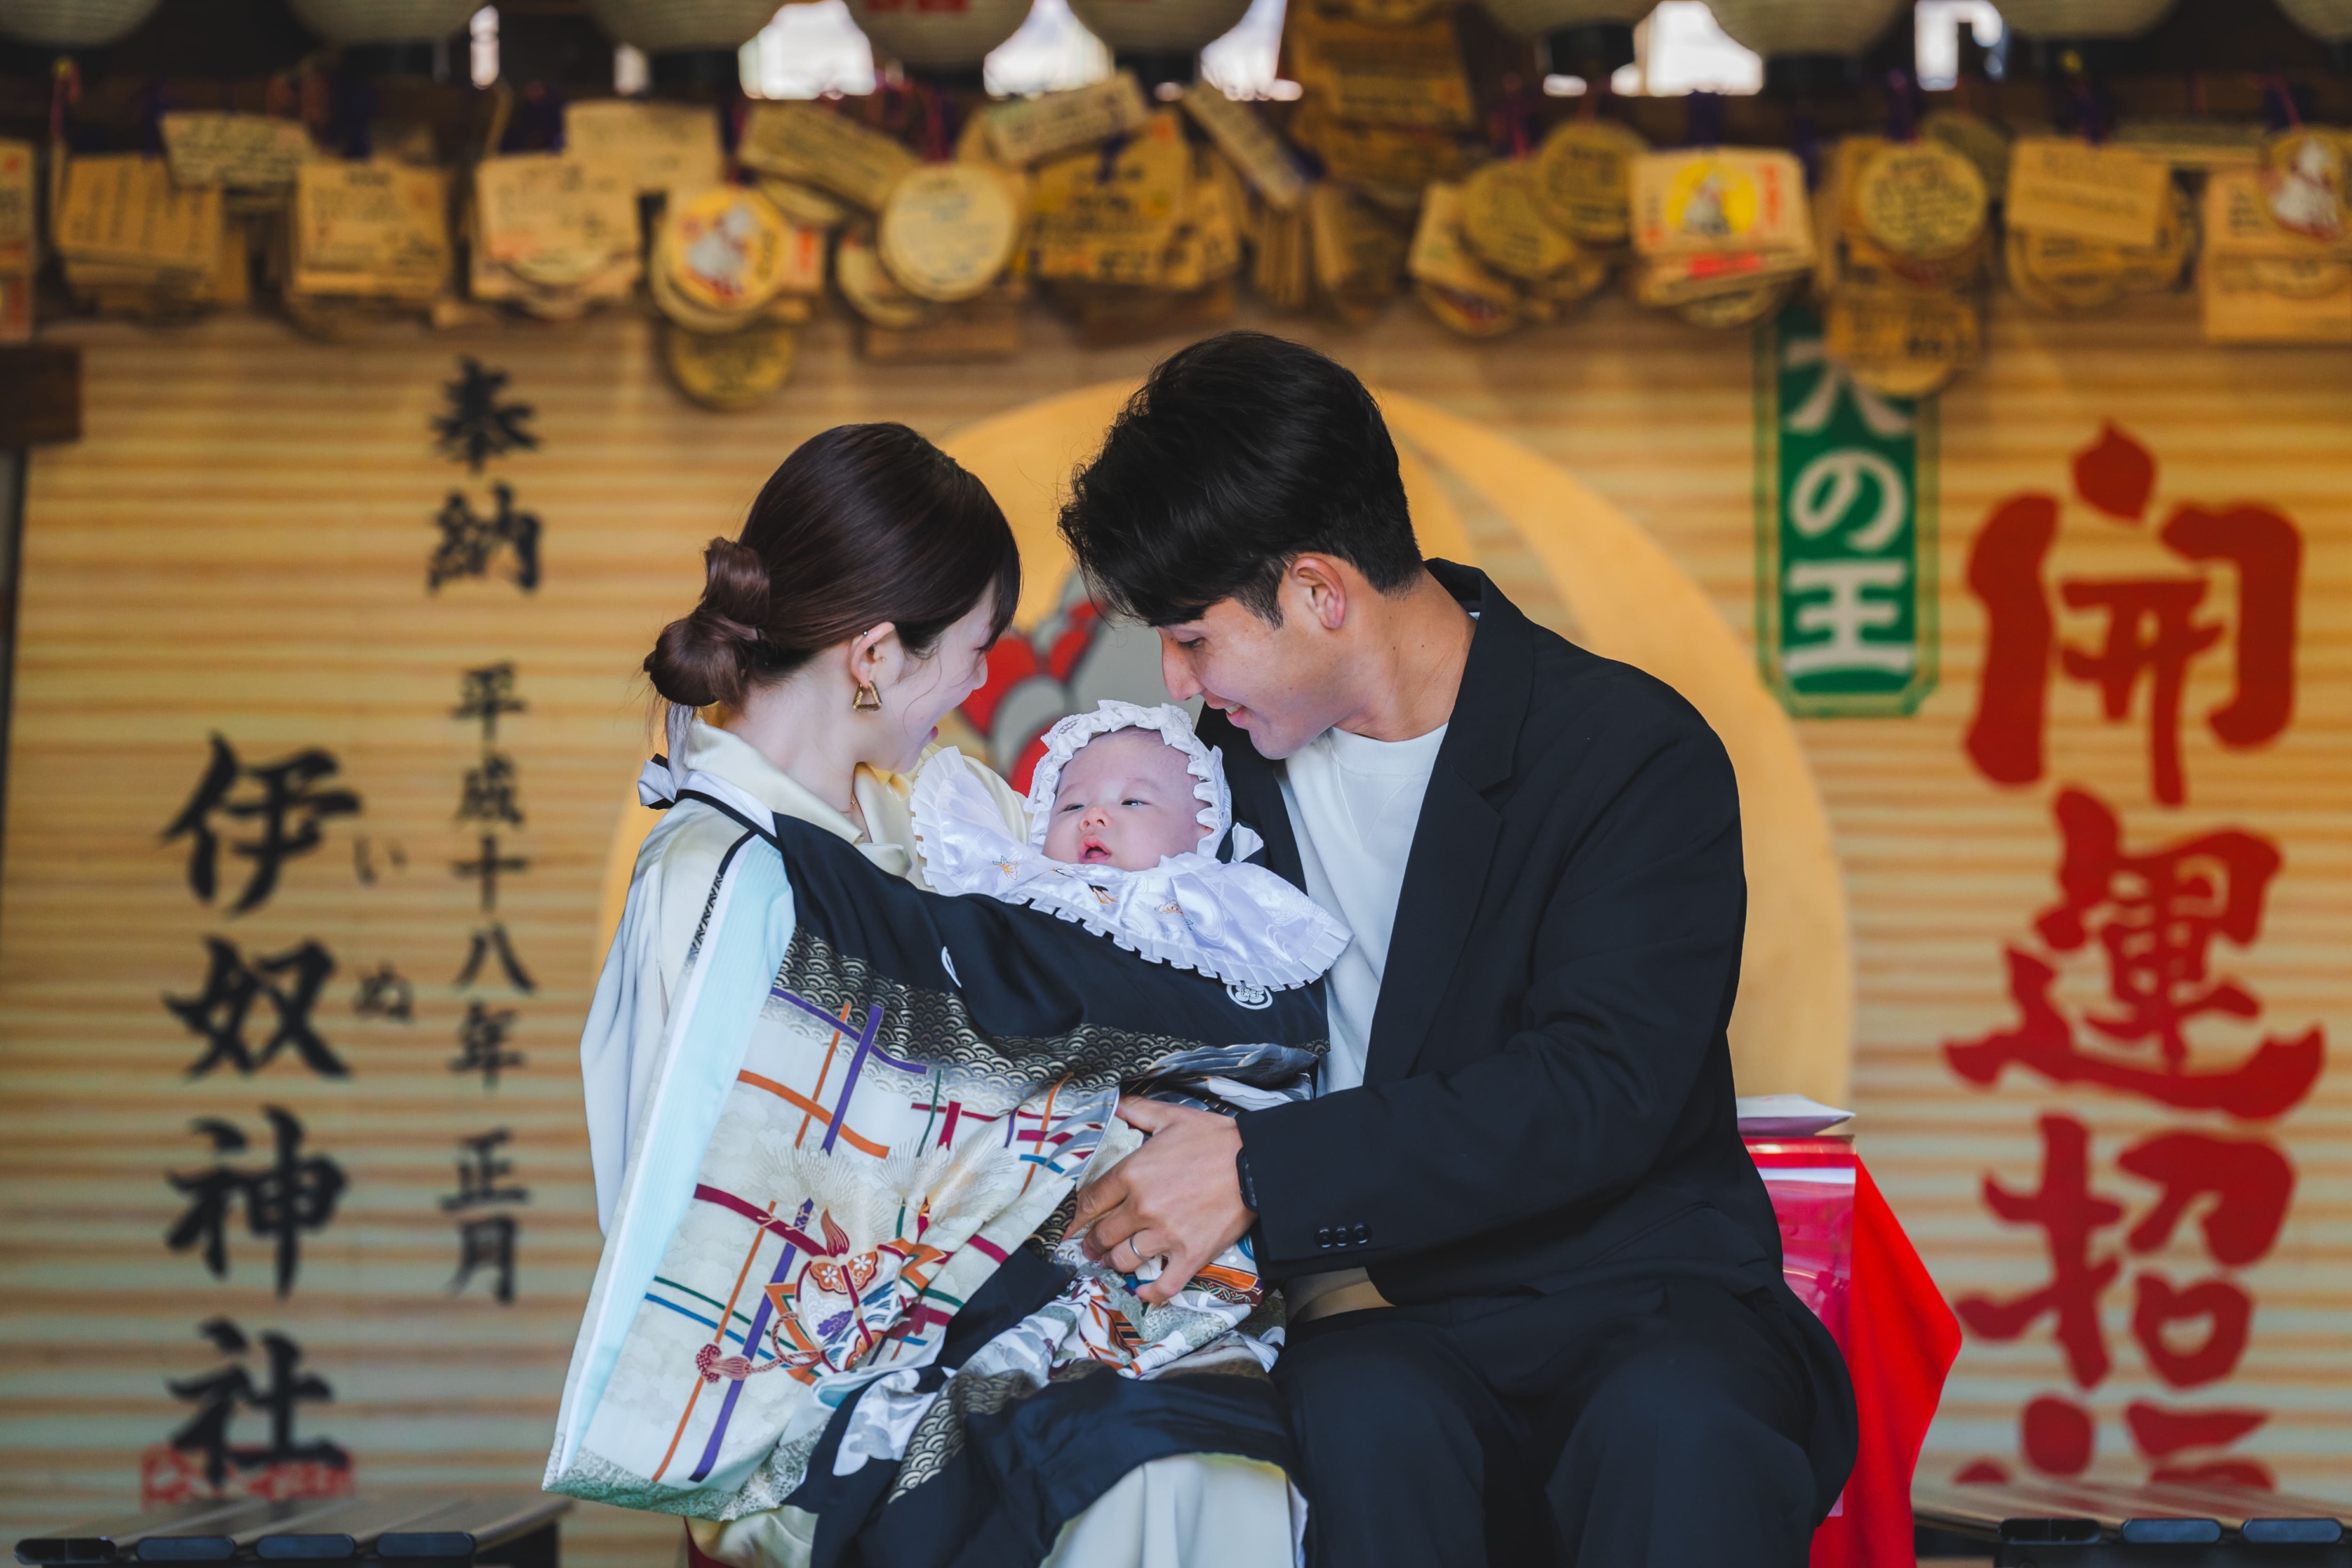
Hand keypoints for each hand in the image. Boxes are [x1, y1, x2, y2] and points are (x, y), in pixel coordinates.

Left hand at [1070, 1098, 1253, 1305]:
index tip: (1073, 1225)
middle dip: (1092, 1243)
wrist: (1257, 1163)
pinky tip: (1143, 1292)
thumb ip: (1137, 1111)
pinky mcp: (1190, 1254)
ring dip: (1114, 1263)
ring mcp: (1166, 1234)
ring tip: (1112, 1262)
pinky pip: (1164, 1284)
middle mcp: (1143, 1207)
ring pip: (1124, 1260)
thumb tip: (1115, 1103)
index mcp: (1134, 1173)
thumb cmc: (1214, 1139)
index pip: (1091, 1201)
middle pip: (1103, 1234)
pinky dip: (1151, 1293)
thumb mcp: (1171, 1117)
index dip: (1078, 1216)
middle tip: (1091, 1247)